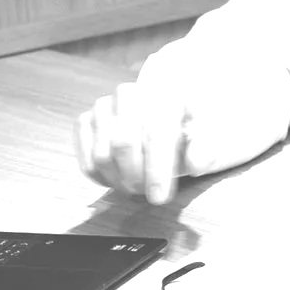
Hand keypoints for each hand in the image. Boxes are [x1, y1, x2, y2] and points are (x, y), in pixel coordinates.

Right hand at [76, 80, 192, 205]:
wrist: (161, 117)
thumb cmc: (183, 130)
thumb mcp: (204, 137)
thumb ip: (204, 149)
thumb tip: (197, 164)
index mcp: (163, 93)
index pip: (155, 133)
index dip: (156, 170)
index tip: (159, 197)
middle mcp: (129, 94)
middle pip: (122, 143)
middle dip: (135, 176)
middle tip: (146, 193)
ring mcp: (103, 107)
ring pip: (101, 155)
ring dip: (118, 180)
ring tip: (136, 186)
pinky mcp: (84, 121)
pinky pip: (86, 158)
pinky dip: (101, 178)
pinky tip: (119, 179)